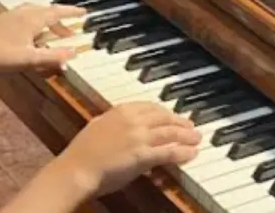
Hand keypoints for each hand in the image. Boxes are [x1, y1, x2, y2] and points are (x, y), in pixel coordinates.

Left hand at [0, 3, 86, 75]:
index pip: (58, 12)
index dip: (72, 12)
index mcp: (32, 18)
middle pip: (47, 12)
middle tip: (69, 33)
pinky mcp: (2, 21)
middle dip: (60, 21)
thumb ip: (54, 57)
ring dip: (47, 23)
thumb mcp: (31, 60)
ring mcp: (11, 15)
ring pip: (35, 14)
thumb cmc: (1, 57)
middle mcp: (23, 12)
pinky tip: (32, 38)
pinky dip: (35, 24)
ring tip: (52, 36)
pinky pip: (26, 17)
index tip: (84, 12)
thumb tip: (74, 53)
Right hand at [51, 102, 201, 197]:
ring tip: (196, 138)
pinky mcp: (143, 155)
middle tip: (190, 126)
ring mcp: (139, 137)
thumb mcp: (98, 128)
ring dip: (186, 135)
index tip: (172, 116)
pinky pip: (168, 152)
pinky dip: (183, 152)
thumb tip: (124, 127)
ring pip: (170, 133)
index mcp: (121, 110)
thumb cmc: (82, 152)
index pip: (150, 107)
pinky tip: (191, 154)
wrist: (77, 168)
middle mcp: (132, 120)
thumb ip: (114, 124)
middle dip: (180, 122)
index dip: (165, 112)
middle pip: (164, 117)